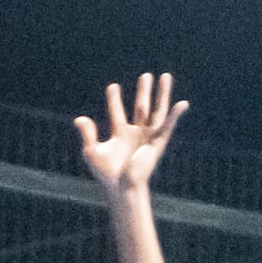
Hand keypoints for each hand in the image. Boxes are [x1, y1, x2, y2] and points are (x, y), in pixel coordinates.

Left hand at [74, 71, 187, 197]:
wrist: (122, 186)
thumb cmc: (107, 174)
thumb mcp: (92, 152)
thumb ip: (87, 134)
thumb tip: (79, 118)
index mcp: (120, 134)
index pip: (117, 112)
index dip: (114, 99)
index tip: (112, 86)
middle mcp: (136, 133)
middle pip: (141, 107)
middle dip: (143, 91)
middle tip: (146, 75)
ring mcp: (148, 136)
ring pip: (157, 110)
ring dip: (162, 94)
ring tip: (165, 77)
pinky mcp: (157, 142)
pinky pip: (167, 126)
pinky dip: (175, 115)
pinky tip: (182, 104)